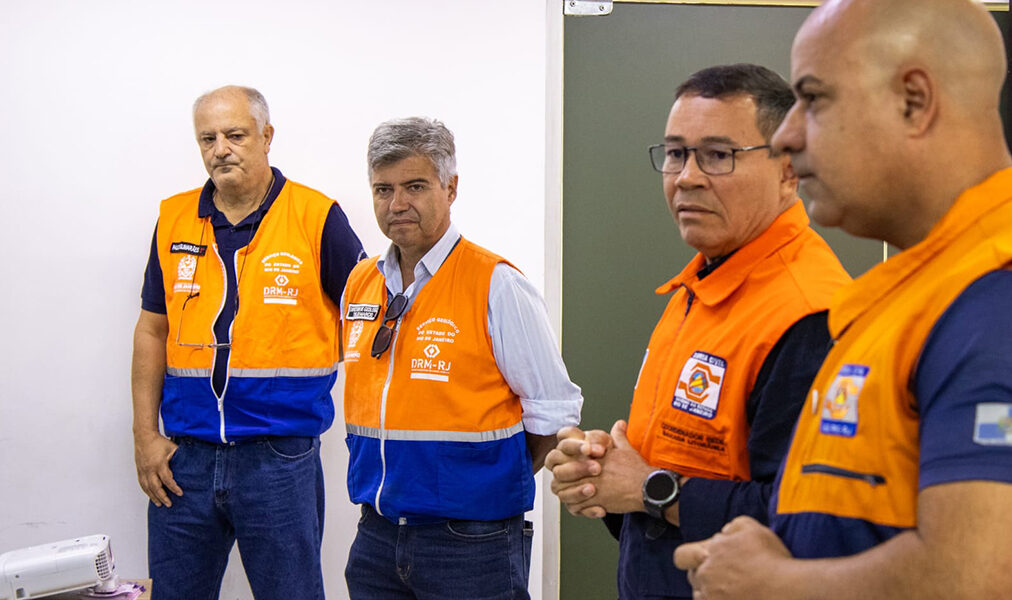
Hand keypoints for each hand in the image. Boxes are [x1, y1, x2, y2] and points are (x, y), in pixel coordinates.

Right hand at [134, 432, 181, 506]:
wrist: (144, 437)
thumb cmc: (159, 442)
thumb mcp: (172, 448)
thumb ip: (179, 458)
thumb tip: (189, 465)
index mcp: (159, 464)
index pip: (167, 479)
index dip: (173, 487)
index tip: (180, 493)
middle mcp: (150, 469)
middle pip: (155, 487)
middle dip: (163, 497)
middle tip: (169, 504)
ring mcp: (143, 471)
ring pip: (147, 488)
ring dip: (153, 497)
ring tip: (159, 505)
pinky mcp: (139, 471)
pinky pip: (142, 484)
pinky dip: (146, 491)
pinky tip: (151, 496)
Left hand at [551, 420, 653, 517]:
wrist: (648, 488)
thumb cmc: (637, 470)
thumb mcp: (626, 449)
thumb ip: (618, 437)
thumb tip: (619, 424)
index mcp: (592, 456)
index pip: (566, 456)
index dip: (564, 461)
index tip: (568, 465)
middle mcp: (588, 470)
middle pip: (561, 474)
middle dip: (562, 478)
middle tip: (567, 482)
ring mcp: (591, 486)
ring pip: (565, 493)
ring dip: (568, 495)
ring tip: (574, 496)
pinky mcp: (596, 502)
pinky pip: (576, 507)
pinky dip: (577, 508)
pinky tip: (583, 506)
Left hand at [675, 516, 793, 599]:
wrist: (786, 589)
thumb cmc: (771, 559)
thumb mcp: (753, 529)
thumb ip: (733, 526)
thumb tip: (724, 532)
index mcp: (709, 553)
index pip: (682, 556)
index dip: (689, 558)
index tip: (702, 559)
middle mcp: (705, 576)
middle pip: (694, 577)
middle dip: (705, 574)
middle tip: (728, 575)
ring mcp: (711, 597)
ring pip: (700, 595)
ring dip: (711, 591)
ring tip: (734, 589)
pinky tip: (736, 596)